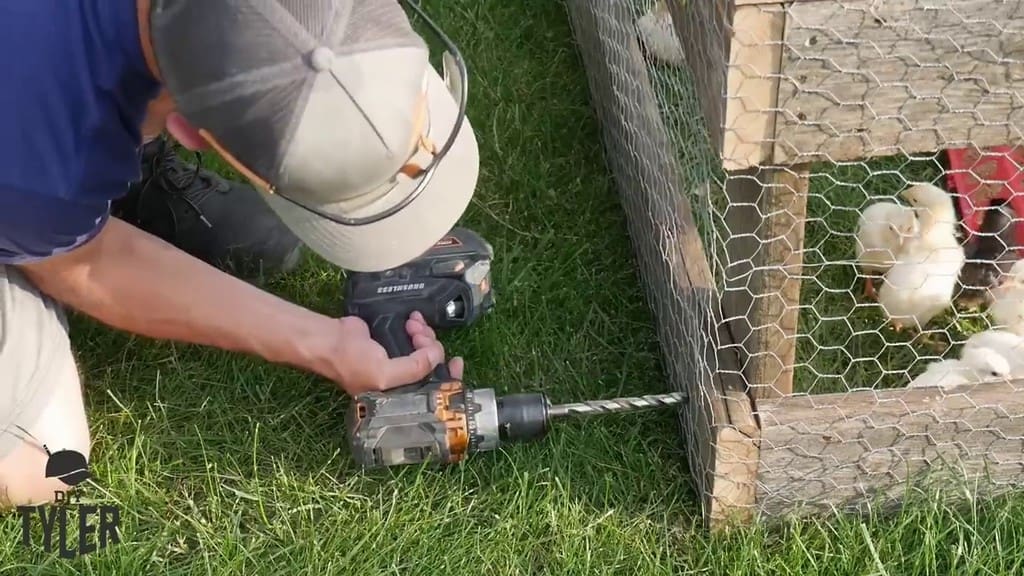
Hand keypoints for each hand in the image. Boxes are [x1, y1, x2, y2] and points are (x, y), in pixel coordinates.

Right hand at [329, 311, 463, 395]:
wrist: (331, 340)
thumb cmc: (353, 363)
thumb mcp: (385, 374)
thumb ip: (416, 368)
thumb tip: (438, 355)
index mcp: (401, 394)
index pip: (434, 390)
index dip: (449, 376)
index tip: (457, 360)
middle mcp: (402, 379)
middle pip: (433, 365)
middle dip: (433, 347)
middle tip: (422, 335)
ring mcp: (399, 359)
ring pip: (426, 348)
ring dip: (425, 334)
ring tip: (414, 325)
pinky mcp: (395, 341)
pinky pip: (416, 336)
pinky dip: (419, 327)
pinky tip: (414, 320)